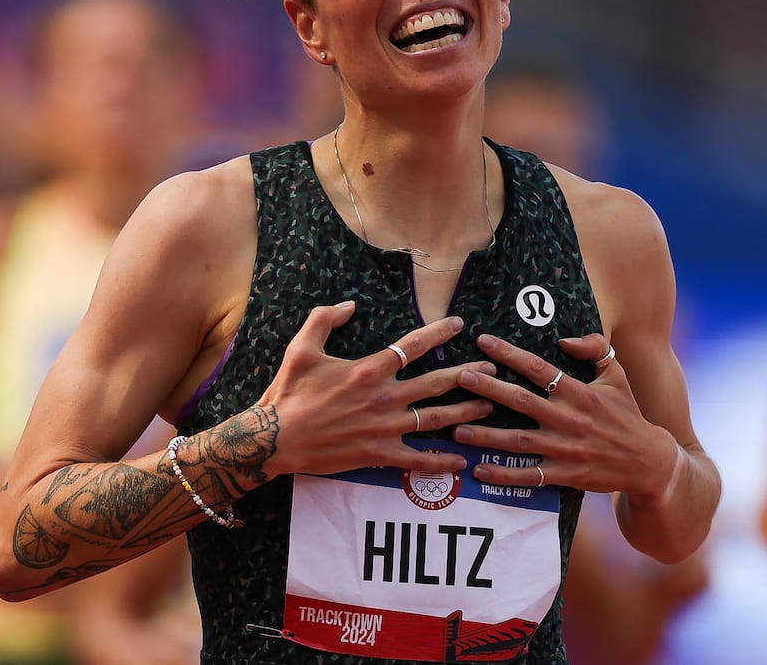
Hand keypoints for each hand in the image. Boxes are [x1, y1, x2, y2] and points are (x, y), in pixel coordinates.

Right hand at [254, 301, 496, 475]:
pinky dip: (442, 461)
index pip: (413, 346)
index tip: (458, 324)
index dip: (438, 333)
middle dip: (468, 375)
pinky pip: (417, 460)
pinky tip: (462, 460)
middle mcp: (384, 398)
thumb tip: (350, 304)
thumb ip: (325, 319)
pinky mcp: (379, 455)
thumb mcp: (302, 348)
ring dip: (465, 412)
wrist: (274, 438)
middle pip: (436, 384)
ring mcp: (384, 428)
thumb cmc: (288, 393)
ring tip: (488, 406)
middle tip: (491, 369)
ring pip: (435, 419)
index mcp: (369, 369)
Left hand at [452, 333, 675, 496]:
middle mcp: (571, 419)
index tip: (483, 341)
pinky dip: (504, 475)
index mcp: (581, 392)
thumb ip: (595, 349)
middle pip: (522, 401)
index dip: (510, 354)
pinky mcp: (567, 475)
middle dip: (489, 389)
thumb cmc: (627, 414)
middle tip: (460, 378)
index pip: (539, 368)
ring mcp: (567, 449)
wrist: (648, 461)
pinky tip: (480, 470)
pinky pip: (530, 476)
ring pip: (519, 441)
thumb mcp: (617, 375)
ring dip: (487, 436)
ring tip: (458, 429)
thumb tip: (565, 339)